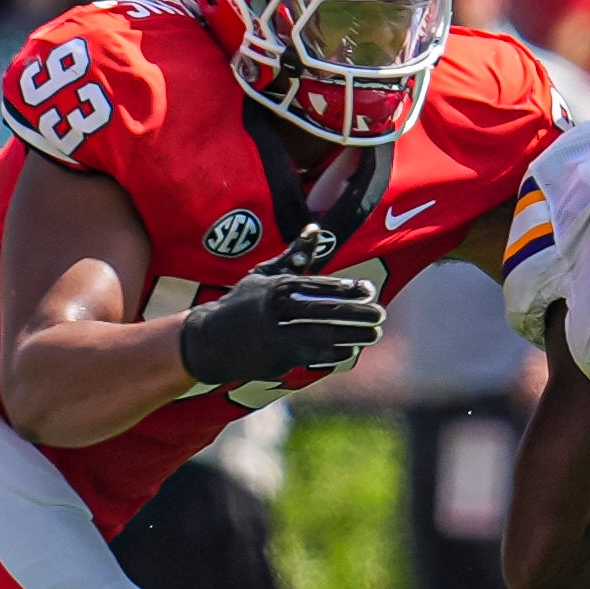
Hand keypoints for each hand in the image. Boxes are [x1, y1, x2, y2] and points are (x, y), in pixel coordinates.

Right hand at [179, 224, 384, 383]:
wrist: (208, 340)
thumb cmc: (242, 303)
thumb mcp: (264, 275)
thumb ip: (295, 255)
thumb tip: (315, 228)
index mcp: (276, 287)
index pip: (317, 286)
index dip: (346, 289)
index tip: (369, 290)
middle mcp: (276, 312)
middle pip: (324, 312)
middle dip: (356, 313)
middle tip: (381, 314)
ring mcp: (276, 338)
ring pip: (322, 337)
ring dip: (352, 336)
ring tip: (374, 333)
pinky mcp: (275, 361)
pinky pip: (313, 357)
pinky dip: (335, 354)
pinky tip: (352, 349)